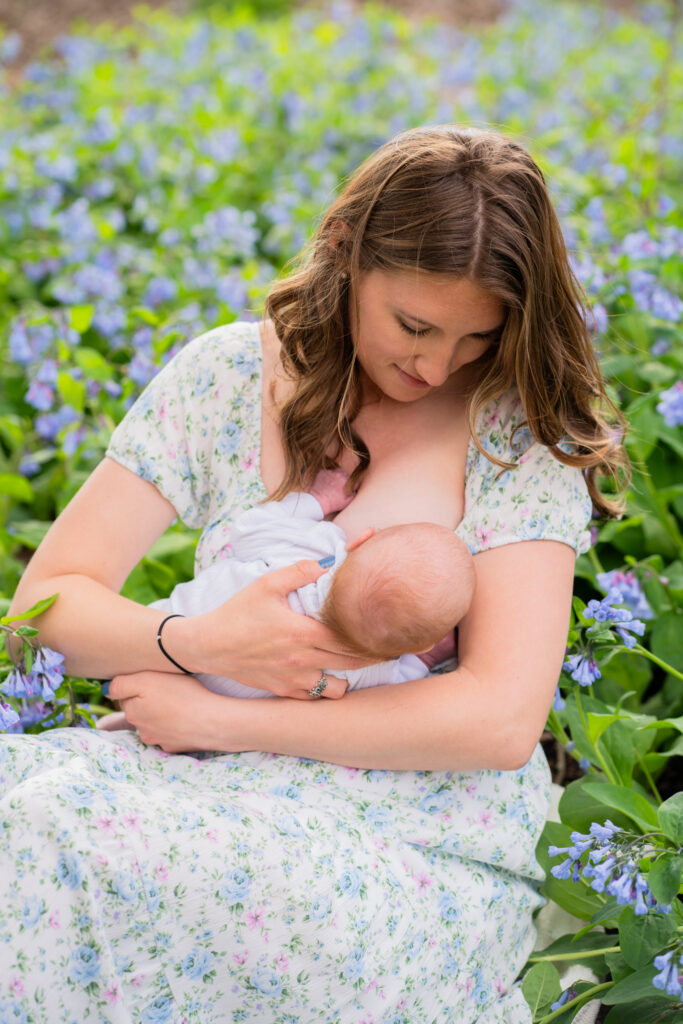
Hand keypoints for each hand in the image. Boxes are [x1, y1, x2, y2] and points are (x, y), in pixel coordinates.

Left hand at [107, 670, 232, 752]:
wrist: (213, 722)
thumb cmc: (182, 695)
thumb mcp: (147, 680)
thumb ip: (121, 684)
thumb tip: (106, 691)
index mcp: (132, 712)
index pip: (126, 696)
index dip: (139, 685)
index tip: (154, 681)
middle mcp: (142, 730)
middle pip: (139, 711)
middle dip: (148, 702)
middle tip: (169, 690)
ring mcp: (159, 740)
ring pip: (154, 723)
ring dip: (161, 715)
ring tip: (180, 703)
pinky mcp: (176, 746)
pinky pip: (171, 733)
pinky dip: (175, 726)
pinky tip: (187, 717)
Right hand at [174, 559, 372, 699]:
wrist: (209, 645)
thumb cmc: (238, 612)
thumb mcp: (266, 584)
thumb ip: (299, 571)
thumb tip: (328, 562)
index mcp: (303, 632)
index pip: (350, 637)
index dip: (370, 635)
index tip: (382, 631)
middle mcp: (303, 659)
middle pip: (351, 663)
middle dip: (371, 656)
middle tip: (383, 649)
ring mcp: (293, 679)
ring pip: (336, 688)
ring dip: (347, 676)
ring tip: (349, 663)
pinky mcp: (283, 691)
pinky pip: (314, 697)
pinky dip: (324, 688)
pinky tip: (324, 674)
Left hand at [309, 468, 354, 516]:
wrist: (319, 501)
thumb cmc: (334, 503)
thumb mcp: (348, 501)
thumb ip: (354, 493)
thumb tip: (355, 489)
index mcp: (347, 480)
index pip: (353, 480)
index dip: (352, 485)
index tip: (348, 489)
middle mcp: (340, 473)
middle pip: (345, 474)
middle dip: (344, 480)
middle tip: (340, 488)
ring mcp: (330, 472)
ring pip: (337, 472)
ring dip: (337, 477)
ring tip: (333, 485)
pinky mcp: (322, 472)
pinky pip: (328, 472)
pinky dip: (328, 476)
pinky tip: (327, 483)